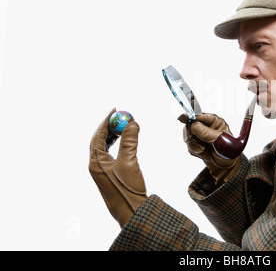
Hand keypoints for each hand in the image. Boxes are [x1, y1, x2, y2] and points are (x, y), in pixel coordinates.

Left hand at [89, 109, 146, 226]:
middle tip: (121, 117)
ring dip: (115, 135)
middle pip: (100, 140)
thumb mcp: (129, 162)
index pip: (98, 135)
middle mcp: (96, 165)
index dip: (106, 121)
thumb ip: (130, 141)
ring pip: (106, 147)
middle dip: (110, 127)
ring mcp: (103, 170)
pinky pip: (112, 154)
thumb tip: (132, 122)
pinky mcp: (111, 174)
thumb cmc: (127, 189)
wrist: (131, 211)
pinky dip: (118, 145)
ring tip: (126, 126)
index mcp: (95, 162)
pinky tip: (126, 141)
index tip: (116, 111)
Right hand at [178, 113, 240, 184]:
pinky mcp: (196, 144)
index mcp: (214, 121)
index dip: (190, 116)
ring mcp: (200, 135)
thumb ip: (207, 133)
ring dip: (196, 147)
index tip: (183, 117)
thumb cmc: (229, 151)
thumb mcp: (220, 141)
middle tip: (200, 146)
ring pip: (188, 137)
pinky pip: (189, 147)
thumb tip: (193, 125)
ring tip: (206, 151)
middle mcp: (206, 126)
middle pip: (190, 126)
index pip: (200, 115)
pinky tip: (205, 154)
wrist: (227, 165)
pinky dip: (197, 153)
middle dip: (192, 137)